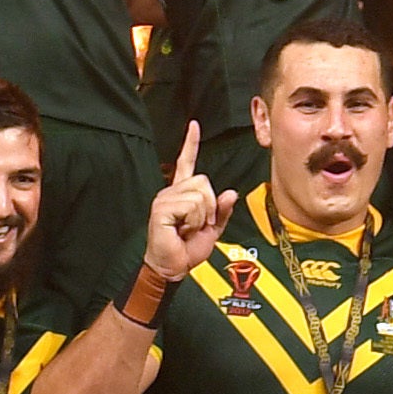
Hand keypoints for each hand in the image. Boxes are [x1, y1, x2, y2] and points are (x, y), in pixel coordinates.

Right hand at [143, 120, 220, 275]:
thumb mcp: (213, 229)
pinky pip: (191, 206)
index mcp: (183, 194)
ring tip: (188, 228)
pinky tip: (181, 229)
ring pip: (200, 194)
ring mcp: (165, 198)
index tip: (194, 126)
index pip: (186, 162)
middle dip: (210, 206)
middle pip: (204, 181)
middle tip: (198, 224)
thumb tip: (231, 193)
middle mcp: (172, 191)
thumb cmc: (187, 249)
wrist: (174, 266)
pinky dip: (194, 221)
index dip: (190, 144)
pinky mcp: (162, 208)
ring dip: (202, 216)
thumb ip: (222, 211)